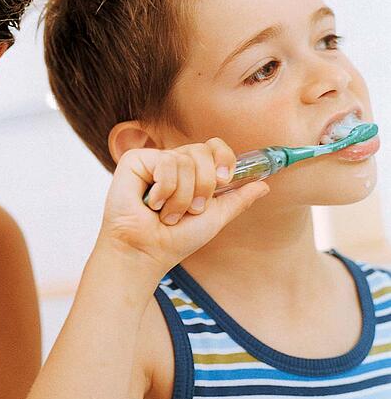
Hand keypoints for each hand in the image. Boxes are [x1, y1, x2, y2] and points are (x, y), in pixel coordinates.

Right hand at [99, 138, 268, 273]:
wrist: (147, 252)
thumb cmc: (174, 240)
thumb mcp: (214, 218)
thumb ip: (237, 199)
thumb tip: (264, 185)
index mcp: (191, 173)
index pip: (213, 147)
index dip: (223, 158)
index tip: (224, 181)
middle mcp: (172, 163)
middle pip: (202, 150)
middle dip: (204, 186)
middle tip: (192, 210)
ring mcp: (153, 161)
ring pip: (184, 160)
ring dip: (182, 196)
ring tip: (168, 214)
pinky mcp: (135, 161)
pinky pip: (165, 162)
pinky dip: (165, 190)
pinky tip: (152, 204)